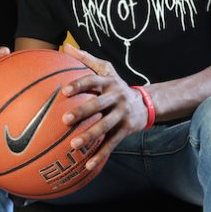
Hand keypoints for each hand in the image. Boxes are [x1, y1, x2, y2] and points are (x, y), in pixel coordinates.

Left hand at [60, 44, 148, 169]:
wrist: (146, 104)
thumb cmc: (116, 86)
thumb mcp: (107, 70)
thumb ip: (87, 59)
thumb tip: (66, 47)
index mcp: (108, 82)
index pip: (92, 80)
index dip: (79, 85)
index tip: (64, 91)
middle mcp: (116, 97)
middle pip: (98, 104)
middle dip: (82, 112)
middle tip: (65, 119)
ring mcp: (122, 115)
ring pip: (105, 126)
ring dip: (90, 136)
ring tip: (73, 144)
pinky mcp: (126, 130)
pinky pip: (112, 144)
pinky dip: (100, 155)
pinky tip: (87, 165)